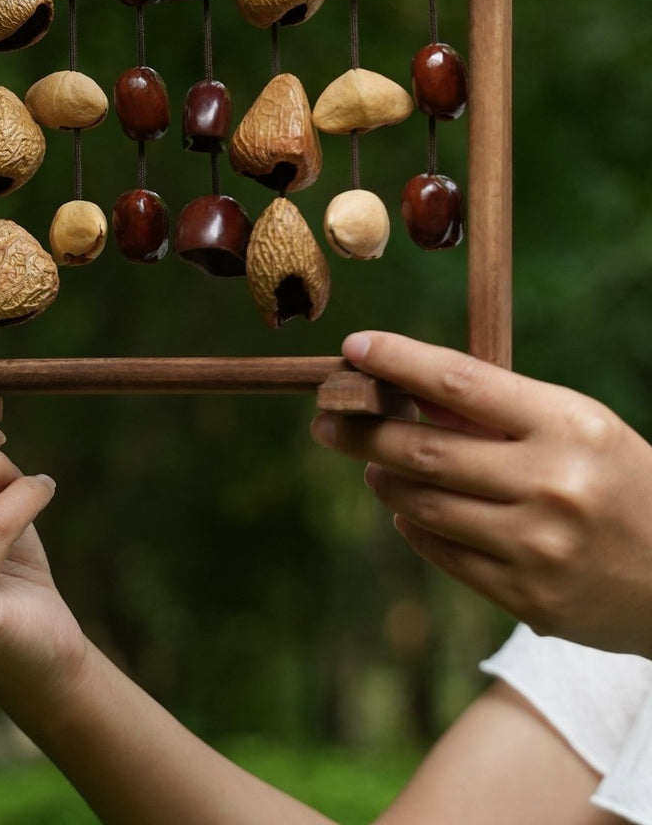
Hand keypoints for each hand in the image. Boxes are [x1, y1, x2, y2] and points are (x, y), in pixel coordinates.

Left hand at [311, 331, 651, 658]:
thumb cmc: (623, 481)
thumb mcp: (580, 426)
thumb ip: (502, 412)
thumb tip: (412, 393)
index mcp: (567, 424)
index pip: (459, 382)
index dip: (398, 361)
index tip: (355, 347)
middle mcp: (551, 483)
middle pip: (426, 449)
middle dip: (363, 431)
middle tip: (325, 419)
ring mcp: (538, 547)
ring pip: (426, 506)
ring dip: (386, 479)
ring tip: (372, 464)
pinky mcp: (529, 599)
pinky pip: (446, 555)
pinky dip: (415, 527)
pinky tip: (407, 510)